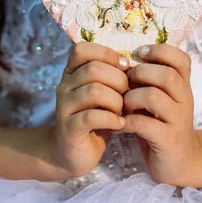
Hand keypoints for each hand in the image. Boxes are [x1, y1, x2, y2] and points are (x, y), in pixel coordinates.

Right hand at [52, 42, 129, 177]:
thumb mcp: (104, 94)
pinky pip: (92, 116)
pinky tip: (120, 124)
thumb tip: (137, 65)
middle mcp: (64, 86)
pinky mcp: (69, 128)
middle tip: (128, 94)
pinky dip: (111, 119)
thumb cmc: (95, 119)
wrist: (72, 153)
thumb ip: (113, 77)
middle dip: (118, 80)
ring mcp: (64, 107)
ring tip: (123, 111)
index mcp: (72, 73)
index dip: (107, 54)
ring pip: (94, 91)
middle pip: (93, 69)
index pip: (82, 49)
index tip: (125, 67)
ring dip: (116, 101)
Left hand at [122, 44, 199, 185]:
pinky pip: (145, 124)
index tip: (139, 54)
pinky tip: (118, 124)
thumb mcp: (160, 98)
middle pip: (167, 75)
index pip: (181, 59)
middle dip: (140, 74)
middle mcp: (184, 100)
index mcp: (183, 86)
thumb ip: (148, 81)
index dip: (159, 51)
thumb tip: (121, 59)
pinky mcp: (168, 140)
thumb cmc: (162, 124)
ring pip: (154, 97)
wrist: (181, 162)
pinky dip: (126, 122)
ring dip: (130, 98)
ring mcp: (178, 120)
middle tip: (125, 82)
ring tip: (121, 105)